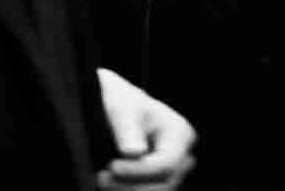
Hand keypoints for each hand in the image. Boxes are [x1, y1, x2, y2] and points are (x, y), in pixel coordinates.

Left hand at [97, 69, 196, 189]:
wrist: (119, 107)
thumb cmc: (122, 103)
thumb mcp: (122, 108)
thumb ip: (128, 129)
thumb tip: (134, 153)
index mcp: (180, 133)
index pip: (166, 164)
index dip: (139, 171)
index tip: (112, 167)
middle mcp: (182, 155)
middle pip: (165, 184)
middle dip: (132, 186)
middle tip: (102, 178)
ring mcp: (172, 171)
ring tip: (102, 180)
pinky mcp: (158, 181)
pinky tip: (109, 184)